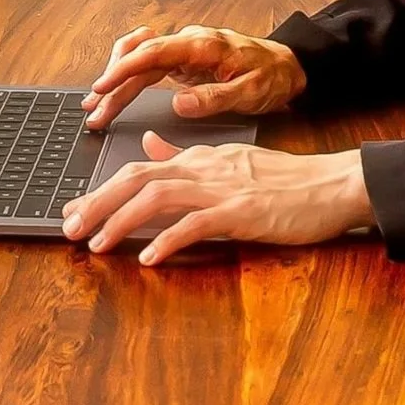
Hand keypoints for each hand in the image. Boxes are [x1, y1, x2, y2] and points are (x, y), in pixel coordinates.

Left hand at [60, 134, 372, 265]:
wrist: (335, 184)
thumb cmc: (290, 182)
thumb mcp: (232, 162)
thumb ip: (188, 156)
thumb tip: (152, 146)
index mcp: (201, 159)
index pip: (140, 169)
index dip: (102, 190)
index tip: (75, 211)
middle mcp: (205, 168)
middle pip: (137, 177)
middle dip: (97, 203)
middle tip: (69, 229)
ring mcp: (223, 189)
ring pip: (157, 195)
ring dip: (121, 221)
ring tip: (98, 245)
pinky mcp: (242, 212)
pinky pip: (196, 224)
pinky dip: (168, 240)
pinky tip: (150, 258)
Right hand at [81, 23, 306, 130]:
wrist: (289, 68)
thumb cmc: (273, 76)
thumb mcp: (250, 92)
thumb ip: (215, 97)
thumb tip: (180, 103)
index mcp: (202, 45)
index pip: (153, 51)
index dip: (124, 69)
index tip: (102, 86)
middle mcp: (188, 43)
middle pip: (138, 58)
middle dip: (112, 84)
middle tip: (94, 112)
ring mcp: (183, 52)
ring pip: (139, 63)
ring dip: (116, 83)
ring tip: (97, 107)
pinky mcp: (183, 64)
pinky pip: (148, 69)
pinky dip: (129, 82)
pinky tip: (115, 96)